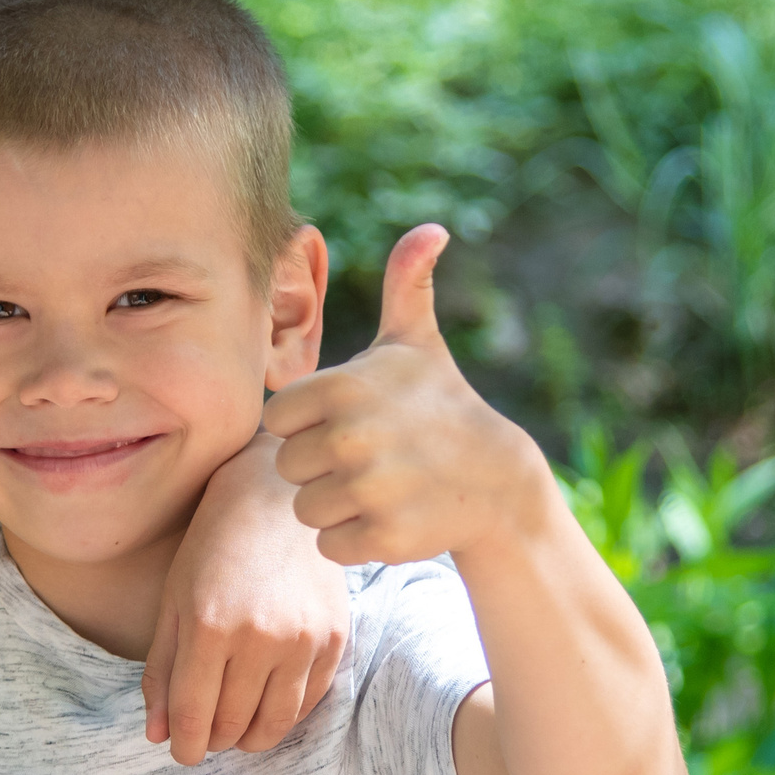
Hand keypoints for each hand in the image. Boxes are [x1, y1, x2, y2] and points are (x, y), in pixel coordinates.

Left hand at [142, 434, 347, 763]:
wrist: (274, 501)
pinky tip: (266, 704)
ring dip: (249, 737)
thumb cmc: (211, 549)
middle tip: (205, 734)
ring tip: (235, 729)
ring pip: (275, 723)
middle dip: (213, 740)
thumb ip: (162, 671)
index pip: (195, 715)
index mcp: (209, 626)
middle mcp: (260, 637)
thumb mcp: (172, 603)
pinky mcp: (335, 637)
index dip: (185, 744)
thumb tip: (157, 735)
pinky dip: (284, 714)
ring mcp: (303, 639)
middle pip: (233, 724)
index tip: (181, 751)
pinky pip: (310, 701)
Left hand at [263, 225, 547, 566]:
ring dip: (336, 504)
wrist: (498, 480)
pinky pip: (330, 546)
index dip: (308, 424)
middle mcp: (350, 437)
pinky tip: (390, 515)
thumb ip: (406, 284)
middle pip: (286, 467)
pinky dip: (354, 539)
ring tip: (380, 485)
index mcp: (341, 388)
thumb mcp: (416, 343)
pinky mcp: (383, 537)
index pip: (277, 419)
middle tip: (370, 456)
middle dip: (321, 467)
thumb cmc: (441, 404)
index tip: (349, 420)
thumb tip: (432, 228)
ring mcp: (369, 490)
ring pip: (305, 509)